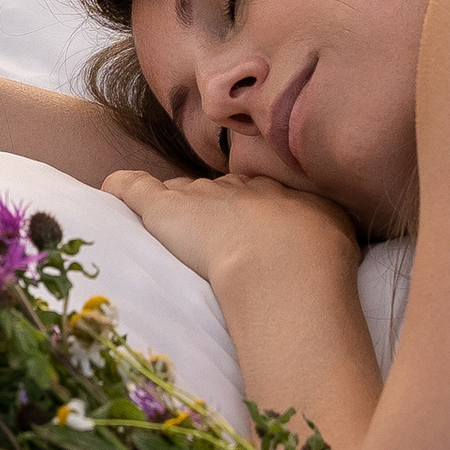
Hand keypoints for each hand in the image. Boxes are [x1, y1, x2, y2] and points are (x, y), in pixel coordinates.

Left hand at [101, 165, 358, 302]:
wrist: (284, 263)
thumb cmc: (318, 259)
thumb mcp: (339, 234)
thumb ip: (328, 232)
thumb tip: (329, 245)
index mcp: (277, 194)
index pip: (252, 193)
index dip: (243, 210)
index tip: (241, 230)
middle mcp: (237, 189)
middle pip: (214, 190)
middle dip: (208, 207)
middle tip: (206, 236)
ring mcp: (198, 197)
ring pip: (178, 190)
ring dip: (171, 206)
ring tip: (164, 228)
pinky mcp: (162, 209)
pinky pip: (133, 187)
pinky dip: (120, 189)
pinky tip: (110, 191)